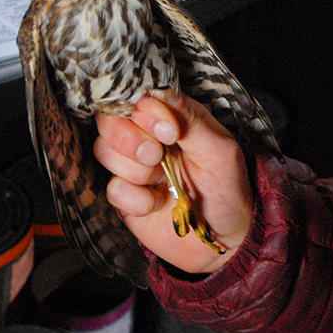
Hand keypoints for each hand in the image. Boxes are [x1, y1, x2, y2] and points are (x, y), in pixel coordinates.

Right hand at [94, 90, 252, 273]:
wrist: (225, 238)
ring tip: (163, 181)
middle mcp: (147, 136)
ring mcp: (133, 167)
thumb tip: (159, 94)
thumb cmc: (228, 187)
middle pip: (109, 120)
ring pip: (104, 151)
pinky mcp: (125, 197)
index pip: (138, 98)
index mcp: (170, 117)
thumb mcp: (219, 149)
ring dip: (135, 169)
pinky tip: (157, 204)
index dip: (144, 111)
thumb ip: (190, 120)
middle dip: (130, 139)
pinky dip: (136, 199)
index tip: (170, 132)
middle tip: (157, 156)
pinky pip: (113, 189)